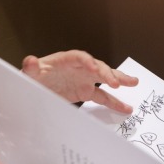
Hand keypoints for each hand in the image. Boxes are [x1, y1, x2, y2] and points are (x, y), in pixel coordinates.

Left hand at [21, 50, 137, 113]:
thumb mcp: (29, 73)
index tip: (93, 68)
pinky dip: (114, 101)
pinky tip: (125, 107)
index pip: (79, 57)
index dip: (87, 61)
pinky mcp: (85, 91)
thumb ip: (30, 67)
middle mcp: (78, 67)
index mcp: (65, 60)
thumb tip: (30, 61)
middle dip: (107, 73)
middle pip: (96, 66)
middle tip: (115, 83)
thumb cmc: (32, 76)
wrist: (33, 87)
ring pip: (105, 78)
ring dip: (119, 80)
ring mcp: (84, 79)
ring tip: (133, 83)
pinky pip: (102, 96)